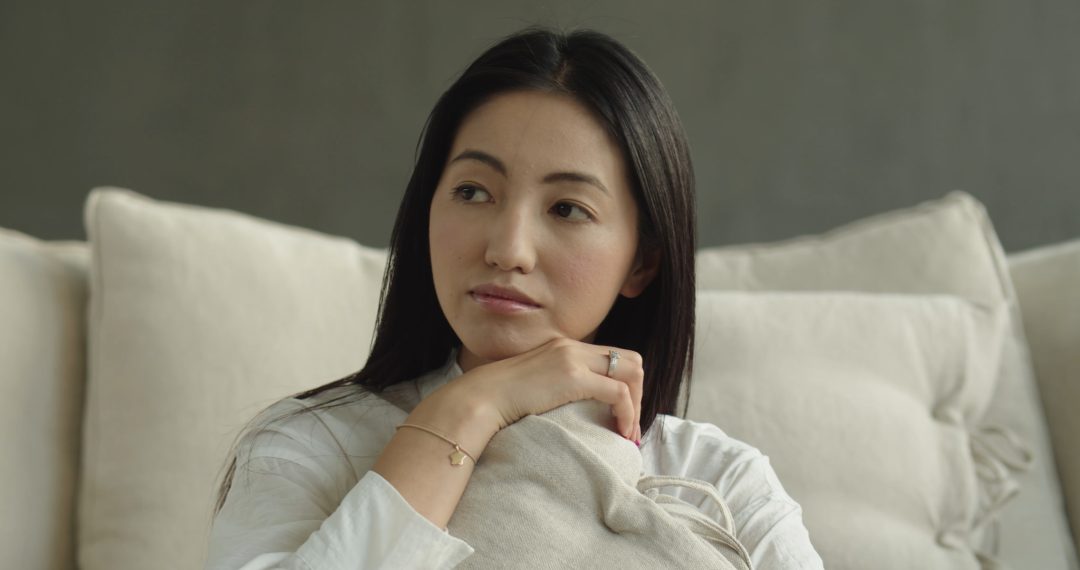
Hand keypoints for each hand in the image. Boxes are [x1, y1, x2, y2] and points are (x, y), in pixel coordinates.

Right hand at [443, 337, 643, 441]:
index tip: (622, 414)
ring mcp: (574, 360)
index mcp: (565, 347)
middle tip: (630, 424)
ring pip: (631, 373)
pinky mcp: (574, 378)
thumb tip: (575, 407)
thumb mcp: (536, 383)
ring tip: (628, 432)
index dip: (627, 385)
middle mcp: (573, 347)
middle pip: (631, 361)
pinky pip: (618, 393)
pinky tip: (621, 431)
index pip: (613, 357)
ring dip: (636, 404)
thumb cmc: (502, 399)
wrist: (482, 398)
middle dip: (639, 393)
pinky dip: (627, 413)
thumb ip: (557, 385)